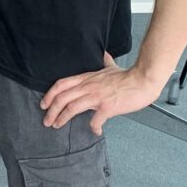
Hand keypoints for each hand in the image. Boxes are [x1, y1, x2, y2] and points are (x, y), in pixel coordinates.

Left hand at [40, 54, 166, 134]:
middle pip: (62, 98)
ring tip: (57, 126)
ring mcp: (97, 97)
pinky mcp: (107, 107)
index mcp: (87, 78)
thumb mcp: (110, 66)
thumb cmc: (128, 75)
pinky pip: (95, 120)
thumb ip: (104, 62)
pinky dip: (93, 127)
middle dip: (51, 111)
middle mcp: (88, 87)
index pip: (61, 84)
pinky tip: (95, 131)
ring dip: (61, 118)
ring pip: (71, 108)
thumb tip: (103, 54)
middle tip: (46, 121)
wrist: (143, 80)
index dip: (49, 95)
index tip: (44, 104)